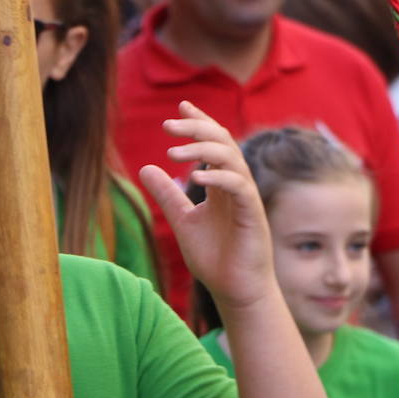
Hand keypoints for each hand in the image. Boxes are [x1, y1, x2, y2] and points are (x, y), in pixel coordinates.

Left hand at [139, 101, 272, 310]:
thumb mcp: (182, 221)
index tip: (181, 107)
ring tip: (174, 151)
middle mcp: (236, 186)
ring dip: (203, 151)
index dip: (200, 123)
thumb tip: (146, 167)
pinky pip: (239, 187)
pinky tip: (196, 178)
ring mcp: (246, 198)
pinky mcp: (252, 214)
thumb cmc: (214, 258)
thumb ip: (168, 195)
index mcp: (221, 184)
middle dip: (197, 129)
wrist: (235, 291)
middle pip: (223, 143)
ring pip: (231, 159)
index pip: (214, 143)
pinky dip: (219, 178)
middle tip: (168, 126)